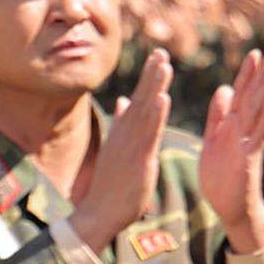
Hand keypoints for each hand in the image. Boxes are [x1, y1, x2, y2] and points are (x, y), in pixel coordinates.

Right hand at [66, 50, 176, 253]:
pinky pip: (148, 134)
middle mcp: (125, 134)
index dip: (148, 79)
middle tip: (163, 51)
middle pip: (141, 99)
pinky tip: (162, 98)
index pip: (138, 101)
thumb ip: (122, 124)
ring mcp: (130, 145)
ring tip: (164, 64)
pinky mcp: (138, 159)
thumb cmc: (112, 186)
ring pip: (145, 111)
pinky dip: (155, 115)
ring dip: (154, 87)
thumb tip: (123, 101)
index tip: (158, 57)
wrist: (98, 212)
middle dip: (152, 75)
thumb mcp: (118, 150)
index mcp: (123, 133)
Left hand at [201, 47, 263, 255]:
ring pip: (259, 110)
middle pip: (254, 95)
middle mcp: (242, 129)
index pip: (240, 93)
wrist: (230, 207)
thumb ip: (218, 115)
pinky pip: (259, 133)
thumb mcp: (213, 139)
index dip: (246, 73)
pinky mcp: (249, 156)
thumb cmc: (222, 176)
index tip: (255, 52)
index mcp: (230, 124)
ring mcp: (247, 141)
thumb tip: (224, 88)